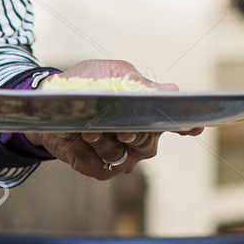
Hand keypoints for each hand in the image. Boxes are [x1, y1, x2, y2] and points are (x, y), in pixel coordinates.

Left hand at [28, 59, 203, 180]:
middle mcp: (138, 138)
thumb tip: (172, 92)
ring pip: (125, 157)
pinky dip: (89, 154)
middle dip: (135, 135)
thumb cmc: (85, 83)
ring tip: (89, 129)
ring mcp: (120, 156)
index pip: (175, 124)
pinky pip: (102, 168)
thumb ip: (139, 85)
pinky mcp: (98, 168)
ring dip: (106, 142)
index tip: (195, 128)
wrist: (47, 102)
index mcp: (147, 113)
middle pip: (148, 144)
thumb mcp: (112, 74)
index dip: (187, 128)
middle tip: (122, 128)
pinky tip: (79, 140)